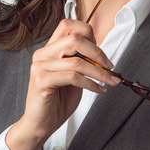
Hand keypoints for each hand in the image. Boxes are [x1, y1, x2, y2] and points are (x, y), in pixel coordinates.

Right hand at [6, 19, 119, 149]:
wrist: (40, 124)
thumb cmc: (57, 101)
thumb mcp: (73, 77)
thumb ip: (81, 61)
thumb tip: (101, 53)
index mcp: (49, 49)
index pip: (68, 25)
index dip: (88, 33)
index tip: (101, 52)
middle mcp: (42, 54)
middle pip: (74, 38)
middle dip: (97, 52)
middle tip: (109, 67)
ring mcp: (40, 66)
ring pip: (77, 60)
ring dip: (99, 72)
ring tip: (109, 81)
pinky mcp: (42, 80)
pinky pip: (73, 77)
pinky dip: (90, 84)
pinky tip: (98, 90)